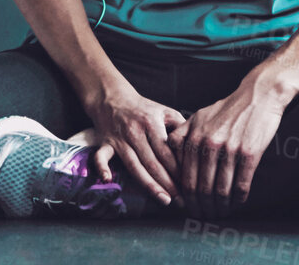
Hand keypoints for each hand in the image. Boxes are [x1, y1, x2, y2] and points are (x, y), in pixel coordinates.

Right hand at [82, 85, 184, 204]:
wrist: (113, 98)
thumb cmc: (144, 108)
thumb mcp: (165, 111)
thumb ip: (181, 126)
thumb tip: (197, 144)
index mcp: (151, 124)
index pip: (166, 151)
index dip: (178, 169)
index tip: (190, 183)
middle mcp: (135, 133)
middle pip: (153, 162)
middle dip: (168, 183)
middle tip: (182, 199)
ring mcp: (119, 140)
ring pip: (134, 166)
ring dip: (149, 185)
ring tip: (164, 199)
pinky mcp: (105, 144)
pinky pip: (101, 157)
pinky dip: (101, 168)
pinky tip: (107, 180)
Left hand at [169, 80, 290, 216]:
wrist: (258, 95)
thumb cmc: (228, 107)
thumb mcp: (199, 116)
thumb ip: (182, 134)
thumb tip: (169, 153)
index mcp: (193, 138)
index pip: (185, 178)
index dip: (187, 199)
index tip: (190, 208)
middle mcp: (208, 144)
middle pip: (201, 188)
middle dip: (202, 208)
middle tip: (205, 217)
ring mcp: (230, 149)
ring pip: (221, 190)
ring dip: (221, 207)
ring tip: (222, 213)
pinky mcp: (250, 153)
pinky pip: (242, 184)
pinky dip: (239, 198)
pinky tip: (238, 203)